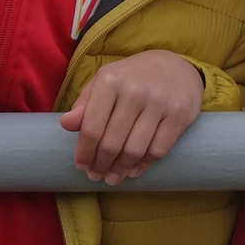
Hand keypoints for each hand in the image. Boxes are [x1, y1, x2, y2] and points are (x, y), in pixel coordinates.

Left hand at [59, 49, 203, 184]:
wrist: (175, 66)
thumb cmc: (132, 78)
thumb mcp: (104, 83)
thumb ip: (84, 103)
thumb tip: (66, 124)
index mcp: (110, 80)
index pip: (92, 127)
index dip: (84, 152)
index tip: (81, 166)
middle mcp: (134, 90)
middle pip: (112, 143)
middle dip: (101, 165)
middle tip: (97, 175)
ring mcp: (159, 102)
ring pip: (134, 150)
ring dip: (120, 170)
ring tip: (113, 177)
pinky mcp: (179, 115)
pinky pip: (157, 150)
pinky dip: (143, 165)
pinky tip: (134, 170)